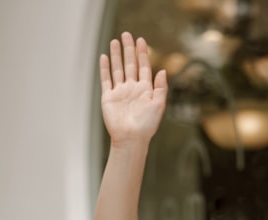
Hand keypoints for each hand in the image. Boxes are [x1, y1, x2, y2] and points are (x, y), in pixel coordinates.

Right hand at [99, 32, 167, 147]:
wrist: (131, 138)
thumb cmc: (146, 125)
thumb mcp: (159, 105)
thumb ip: (161, 87)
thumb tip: (162, 70)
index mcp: (145, 89)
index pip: (143, 67)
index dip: (143, 53)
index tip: (141, 40)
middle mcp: (132, 88)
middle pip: (130, 64)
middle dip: (129, 49)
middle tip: (127, 34)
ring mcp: (120, 92)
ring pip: (118, 69)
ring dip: (116, 55)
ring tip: (115, 41)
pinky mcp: (108, 97)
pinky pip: (106, 80)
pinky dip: (105, 68)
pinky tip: (105, 57)